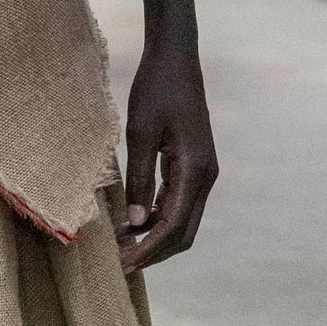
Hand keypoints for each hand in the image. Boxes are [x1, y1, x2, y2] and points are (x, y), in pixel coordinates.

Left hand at [119, 39, 217, 274]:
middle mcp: (205, 176)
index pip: (174, 225)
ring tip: (121, 248)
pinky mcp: (193, 167)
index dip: (149, 249)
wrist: (175, 59)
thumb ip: (139, 179)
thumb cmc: (156, 89)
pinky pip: (177, 204)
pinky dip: (156, 219)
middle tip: (120, 266)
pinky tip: (131, 224)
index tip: (124, 266)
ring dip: (154, 238)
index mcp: (196, 170)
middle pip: (183, 232)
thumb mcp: (141, 133)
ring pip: (181, 221)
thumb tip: (134, 222)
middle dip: (153, 252)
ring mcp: (202, 173)